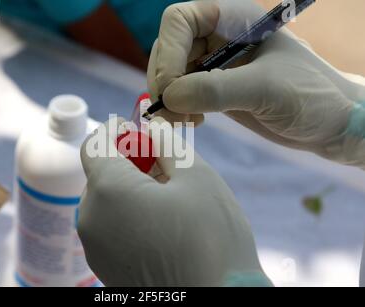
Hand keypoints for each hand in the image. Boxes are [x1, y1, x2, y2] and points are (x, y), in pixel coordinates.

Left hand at [78, 117, 270, 286]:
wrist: (218, 304)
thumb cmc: (212, 239)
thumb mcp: (195, 175)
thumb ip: (166, 142)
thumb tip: (150, 125)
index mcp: (108, 191)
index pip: (95, 145)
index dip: (114, 130)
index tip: (132, 126)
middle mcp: (90, 220)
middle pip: (100, 173)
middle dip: (126, 160)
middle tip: (161, 160)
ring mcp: (95, 248)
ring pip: (105, 201)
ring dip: (128, 187)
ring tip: (166, 192)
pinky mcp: (105, 268)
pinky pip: (109, 226)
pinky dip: (127, 213)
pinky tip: (159, 220)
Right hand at [147, 0, 364, 167]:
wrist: (329, 123)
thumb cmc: (309, 95)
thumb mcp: (265, 88)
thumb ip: (215, 90)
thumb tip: (169, 97)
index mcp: (233, 19)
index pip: (180, 21)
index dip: (168, 52)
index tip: (170, 88)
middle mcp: (218, 38)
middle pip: (169, 49)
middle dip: (164, 81)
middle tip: (172, 113)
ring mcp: (214, 65)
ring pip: (171, 75)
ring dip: (168, 99)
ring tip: (183, 122)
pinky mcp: (215, 90)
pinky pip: (182, 94)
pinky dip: (178, 109)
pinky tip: (194, 122)